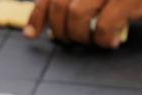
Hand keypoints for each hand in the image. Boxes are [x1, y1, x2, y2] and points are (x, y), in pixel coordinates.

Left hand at [24, 0, 141, 47]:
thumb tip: (49, 23)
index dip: (37, 16)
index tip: (31, 34)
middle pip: (59, 5)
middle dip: (59, 29)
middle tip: (69, 40)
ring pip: (76, 14)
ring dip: (80, 35)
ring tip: (93, 40)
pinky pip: (105, 25)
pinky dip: (104, 39)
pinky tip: (111, 42)